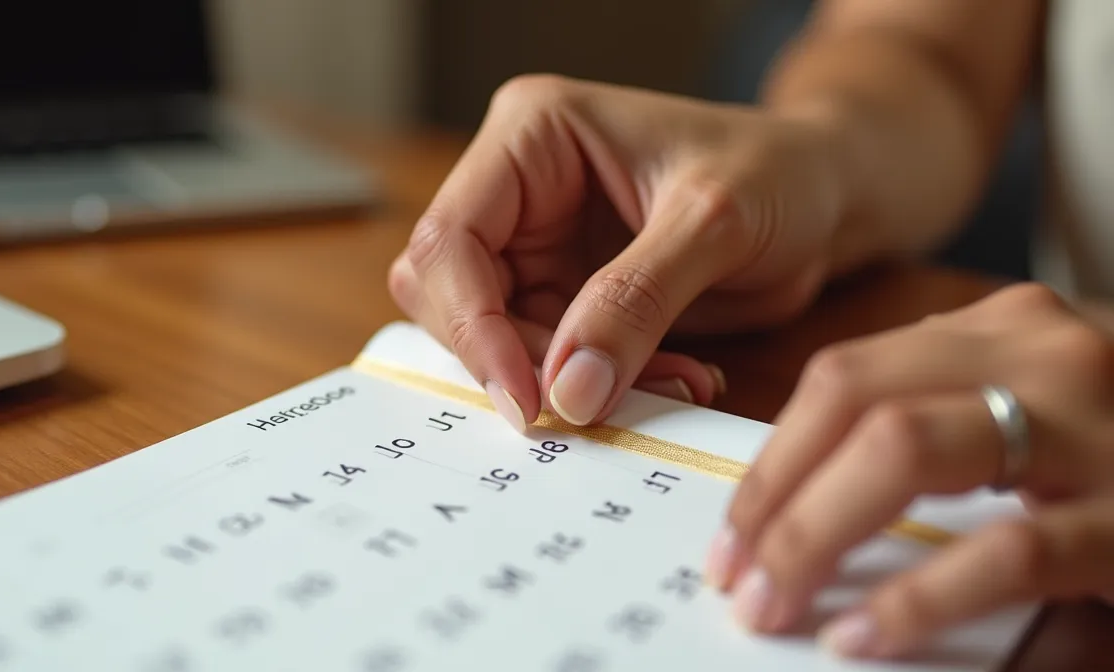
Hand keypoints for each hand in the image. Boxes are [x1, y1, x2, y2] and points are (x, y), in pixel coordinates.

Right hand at [389, 75, 845, 430]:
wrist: (829, 197)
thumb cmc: (780, 172)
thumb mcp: (713, 222)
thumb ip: (635, 301)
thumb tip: (566, 391)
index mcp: (531, 135)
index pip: (452, 239)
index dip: (473, 326)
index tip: (526, 398)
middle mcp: (516, 190)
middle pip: (451, 296)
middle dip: (517, 358)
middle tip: (590, 403)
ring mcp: (535, 246)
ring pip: (494, 339)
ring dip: (565, 381)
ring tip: (667, 381)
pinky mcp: (563, 295)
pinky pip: (548, 361)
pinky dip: (600, 387)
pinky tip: (674, 377)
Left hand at [705, 283, 1113, 658]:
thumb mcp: (1038, 418)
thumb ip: (941, 432)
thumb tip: (801, 508)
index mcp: (1005, 331)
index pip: (844, 377)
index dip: (772, 458)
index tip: (730, 529)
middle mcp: (1045, 354)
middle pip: (854, 403)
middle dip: (775, 498)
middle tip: (735, 576)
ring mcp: (1098, 425)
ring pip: (905, 450)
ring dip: (816, 536)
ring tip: (774, 603)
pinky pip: (1006, 550)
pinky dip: (919, 597)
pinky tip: (865, 635)